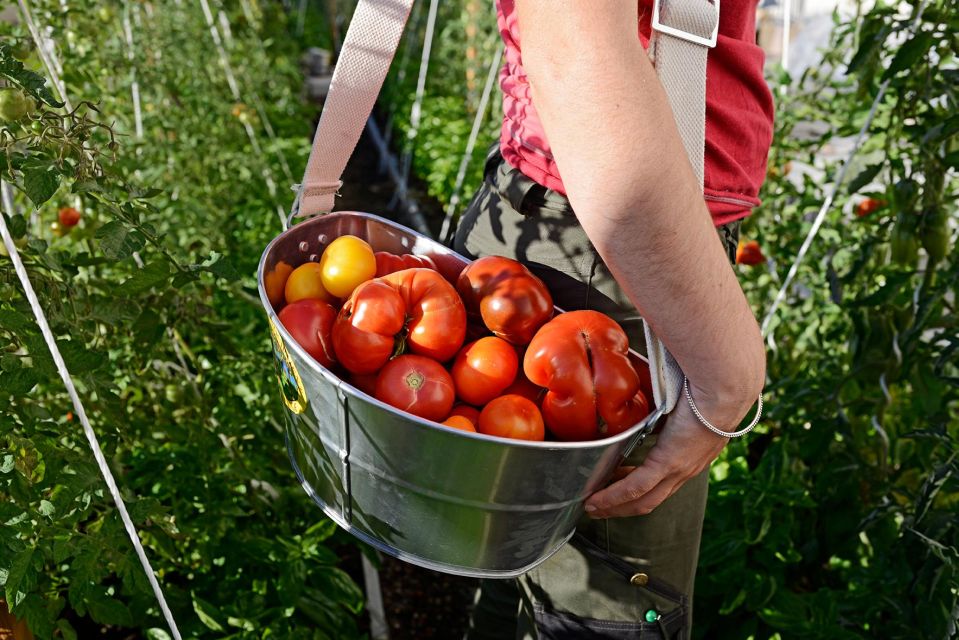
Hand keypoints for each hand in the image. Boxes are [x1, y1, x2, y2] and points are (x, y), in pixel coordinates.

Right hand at [584, 384, 750, 518]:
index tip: (617, 485)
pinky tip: (596, 500)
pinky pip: (635, 488)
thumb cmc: (706, 389)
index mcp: (691, 457)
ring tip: (593, 507)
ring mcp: (678, 470)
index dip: (640, 489)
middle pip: (651, 500)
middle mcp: (686, 470)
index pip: (662, 483)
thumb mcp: (681, 407)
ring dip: (615, 507)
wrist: (722, 391)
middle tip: (599, 507)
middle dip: (623, 507)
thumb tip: (645, 407)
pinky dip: (613, 497)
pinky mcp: (668, 463)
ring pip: (642, 501)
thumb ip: (663, 414)